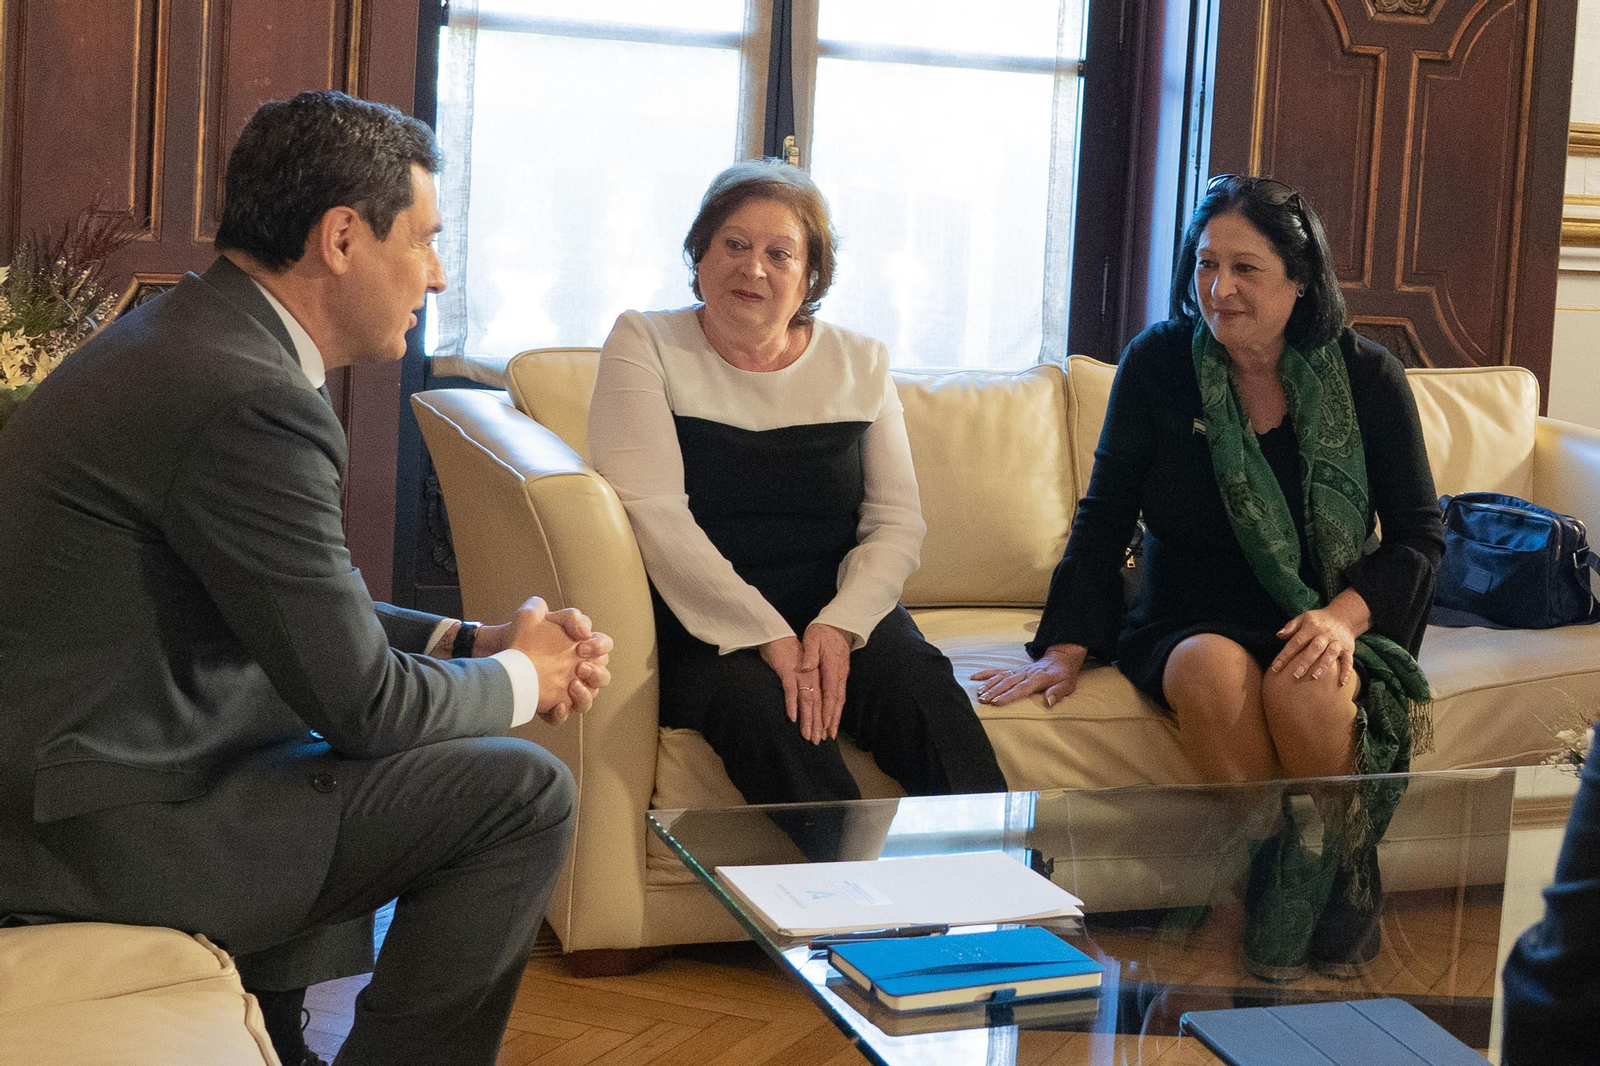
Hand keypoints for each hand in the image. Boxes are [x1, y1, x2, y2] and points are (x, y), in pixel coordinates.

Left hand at [495, 596, 613, 724]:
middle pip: (602, 676)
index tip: (581, 645)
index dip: (599, 646)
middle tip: (579, 667)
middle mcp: (578, 671)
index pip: (604, 646)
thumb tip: (581, 628)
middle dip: (596, 673)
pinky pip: (563, 716)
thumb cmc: (521, 636)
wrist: (497, 653)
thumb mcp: (534, 616)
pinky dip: (562, 713)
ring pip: (588, 700)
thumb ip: (560, 613)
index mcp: (581, 648)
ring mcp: (566, 691)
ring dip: (585, 695)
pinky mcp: (551, 707)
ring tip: (571, 686)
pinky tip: (556, 705)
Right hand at [759, 635, 824, 743]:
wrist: (776, 634)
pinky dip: (792, 705)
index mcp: (815, 678)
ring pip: (806, 700)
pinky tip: (792, 718)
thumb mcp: (799, 669)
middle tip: (817, 742)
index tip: (825, 735)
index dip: (824, 719)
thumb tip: (807, 705)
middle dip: (817, 725)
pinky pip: (790, 690)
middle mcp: (810, 677)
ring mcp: (799, 674)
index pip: (822, 702)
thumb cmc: (787, 653)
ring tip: (808, 735)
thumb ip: (804, 686)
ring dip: (808, 719)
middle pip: (816, 704)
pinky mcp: (787, 670)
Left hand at [802, 623, 851, 741]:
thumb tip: (805, 667)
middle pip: (836, 701)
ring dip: (835, 718)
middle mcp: (839, 674)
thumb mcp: (813, 639)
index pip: (830, 692)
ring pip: (839, 700)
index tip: (824, 724)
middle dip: (832, 720)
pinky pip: (839, 695)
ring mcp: (842, 675)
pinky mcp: (841, 675)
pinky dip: (836, 709)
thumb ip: (809, 654)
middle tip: (827, 737)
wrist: (840, 624)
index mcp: (831, 667)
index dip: (828, 709)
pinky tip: (833, 719)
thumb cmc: (822, 631)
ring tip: (831, 734)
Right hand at [972, 644, 1086, 706]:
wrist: (1061, 658)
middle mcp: (1026, 673)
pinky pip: (999, 671)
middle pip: (1007, 682)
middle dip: (994, 691)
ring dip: (989, 684)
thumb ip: (1057, 693)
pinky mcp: (1015, 670)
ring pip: (1001, 676)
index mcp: (1038, 678)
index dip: (1008, 696)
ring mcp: (1019, 670)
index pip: (1021, 688)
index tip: (996, 702)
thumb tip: (1048, 701)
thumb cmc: (1064, 675)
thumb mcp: (1067, 685)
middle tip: (983, 700)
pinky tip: (974, 677)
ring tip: (979, 693)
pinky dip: (986, 674)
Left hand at [1273, 605, 1361, 685]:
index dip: (1286, 654)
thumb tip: (1278, 635)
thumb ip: (1291, 626)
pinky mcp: (1348, 649)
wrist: (1343, 616)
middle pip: (1315, 648)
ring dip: (1324, 665)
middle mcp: (1325, 635)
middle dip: (1306, 661)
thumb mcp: (1304, 618)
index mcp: (1311, 627)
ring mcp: (1338, 642)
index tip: (1275, 667)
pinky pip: (1349, 661)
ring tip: (1315, 676)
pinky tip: (1341, 683)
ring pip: (1331, 653)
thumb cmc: (1318, 621)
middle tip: (1296, 675)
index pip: (1296, 641)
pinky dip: (1346, 672)